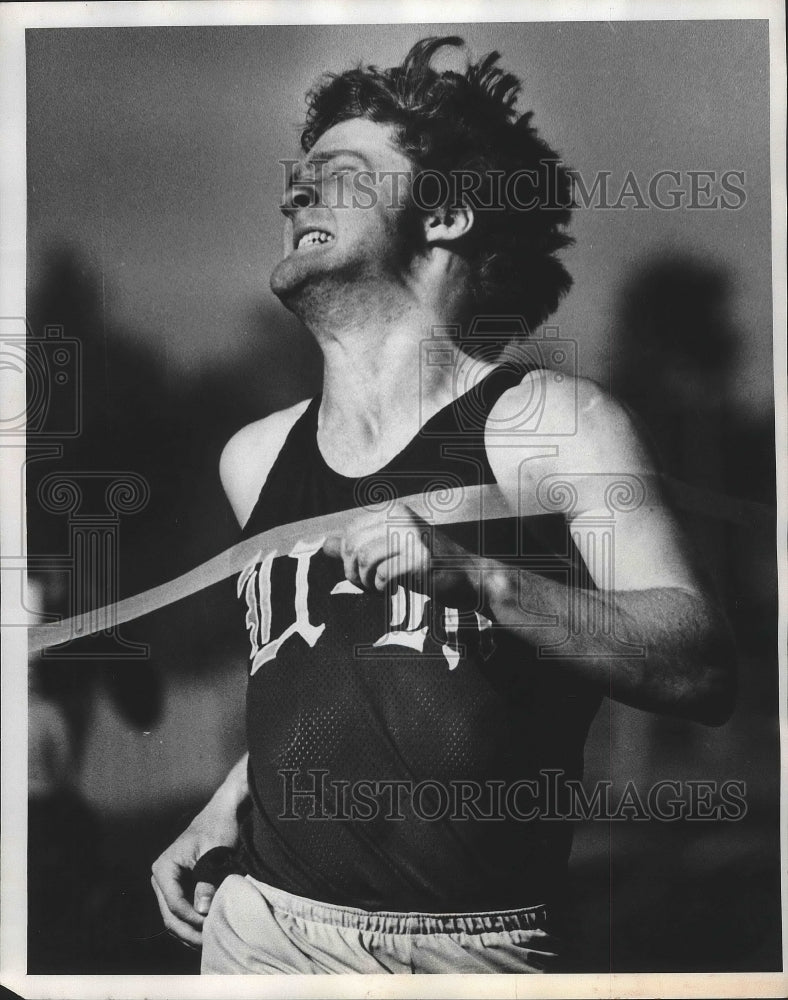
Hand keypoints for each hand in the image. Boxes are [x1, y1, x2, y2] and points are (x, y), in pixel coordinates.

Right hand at [151, 799, 239, 947]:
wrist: (222, 814)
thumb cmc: (219, 828)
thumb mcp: (215, 853)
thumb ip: (207, 880)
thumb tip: (201, 909)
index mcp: (164, 867)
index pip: (174, 903)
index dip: (192, 918)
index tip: (212, 924)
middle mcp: (160, 876)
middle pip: (169, 915)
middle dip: (188, 931)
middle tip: (209, 943)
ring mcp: (166, 883)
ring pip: (172, 917)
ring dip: (188, 931)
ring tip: (208, 942)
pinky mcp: (177, 886)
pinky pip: (179, 911)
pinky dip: (190, 924)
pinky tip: (204, 932)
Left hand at [323, 502, 480, 608]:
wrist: (468, 576)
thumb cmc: (428, 564)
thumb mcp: (390, 551)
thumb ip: (358, 546)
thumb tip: (325, 545)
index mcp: (394, 512)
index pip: (351, 532)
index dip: (347, 558)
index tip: (360, 574)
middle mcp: (402, 518)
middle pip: (354, 546)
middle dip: (353, 572)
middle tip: (366, 585)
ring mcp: (412, 537)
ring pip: (365, 560)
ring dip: (365, 582)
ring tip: (378, 589)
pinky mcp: (421, 559)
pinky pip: (383, 575)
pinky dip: (380, 588)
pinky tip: (391, 591)